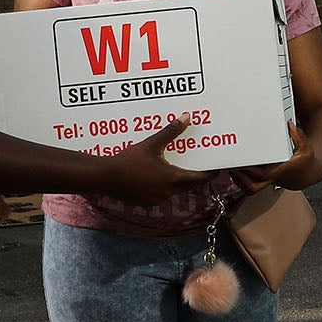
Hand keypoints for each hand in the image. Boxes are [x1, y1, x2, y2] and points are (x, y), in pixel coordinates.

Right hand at [95, 122, 212, 203]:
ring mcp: (156, 199)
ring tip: (175, 168)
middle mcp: (168, 192)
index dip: (209, 173)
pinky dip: (162, 187)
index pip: (199, 178)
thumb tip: (186, 118)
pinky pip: (160, 195)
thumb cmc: (129, 160)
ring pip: (174, 190)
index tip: (217, 167)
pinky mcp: (146, 203)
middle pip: (187, 184)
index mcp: (173, 179)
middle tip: (197, 164)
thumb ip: (171, 132)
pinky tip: (157, 177)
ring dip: (176, 181)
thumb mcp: (152, 144)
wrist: (104, 177)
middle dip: (193, 175)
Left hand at [230, 122, 314, 192]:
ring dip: (238, 180)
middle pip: (253, 185)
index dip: (250, 170)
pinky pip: (248, 186)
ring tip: (230, 168)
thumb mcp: (305, 148)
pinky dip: (239, 180)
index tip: (241, 162)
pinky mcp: (262, 181)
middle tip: (231, 165)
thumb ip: (298, 136)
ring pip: (249, 188)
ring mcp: (266, 181)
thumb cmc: (303, 161)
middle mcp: (272, 178)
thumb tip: (290, 126)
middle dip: (240, 177)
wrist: (305, 174)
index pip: (263, 174)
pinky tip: (234, 171)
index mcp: (280, 170)